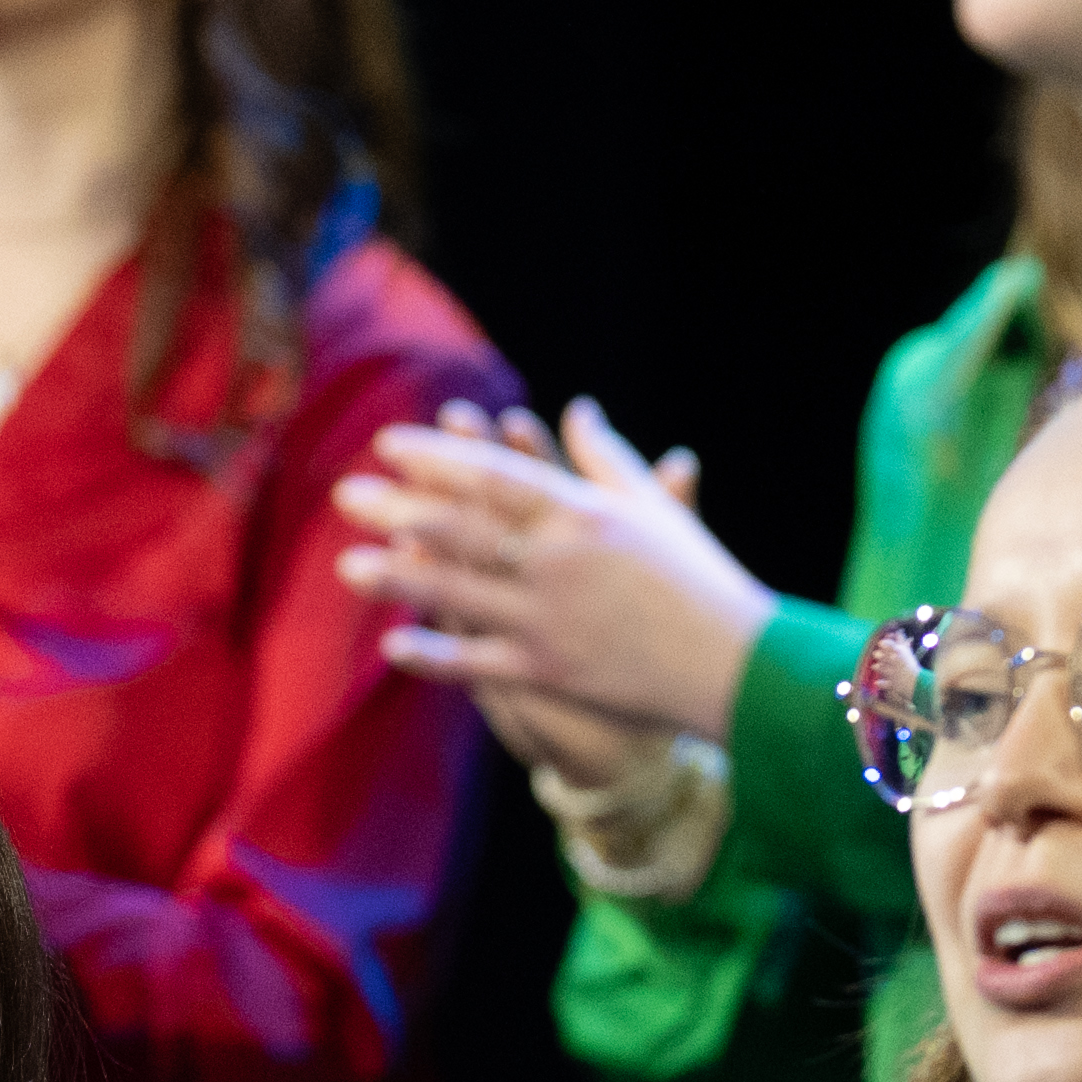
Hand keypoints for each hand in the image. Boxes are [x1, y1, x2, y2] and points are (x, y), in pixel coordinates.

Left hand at [335, 399, 778, 751]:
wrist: (735, 663)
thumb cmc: (700, 578)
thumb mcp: (655, 508)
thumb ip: (607, 458)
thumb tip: (577, 409)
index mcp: (583, 513)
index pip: (494, 474)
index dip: (436, 457)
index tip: (390, 443)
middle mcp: (559, 560)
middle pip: (462, 527)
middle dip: (398, 508)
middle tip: (345, 494)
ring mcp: (551, 618)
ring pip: (459, 591)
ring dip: (399, 577)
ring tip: (345, 564)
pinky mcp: (551, 671)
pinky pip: (480, 662)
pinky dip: (435, 654)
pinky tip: (391, 645)